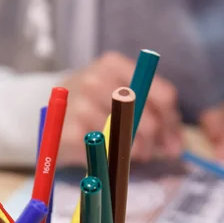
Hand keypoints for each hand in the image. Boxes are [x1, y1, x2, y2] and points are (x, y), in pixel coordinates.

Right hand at [57, 51, 182, 165]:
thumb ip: (148, 110)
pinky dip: (113, 157)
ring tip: (131, 155)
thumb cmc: (90, 104)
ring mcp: (82, 104)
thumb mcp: (116, 95)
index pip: (162, 94)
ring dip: (136, 153)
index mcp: (114, 65)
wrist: (47, 114)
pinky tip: (110, 156)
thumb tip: (176, 146)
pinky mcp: (71, 130)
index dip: (172, 123)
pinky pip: (107, 150)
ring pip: (128, 136)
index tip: (174, 144)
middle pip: (147, 117)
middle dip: (156, 142)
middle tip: (152, 154)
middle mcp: (97, 80)